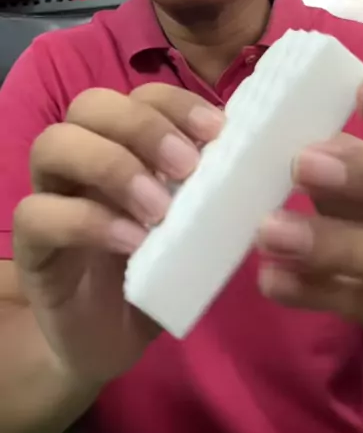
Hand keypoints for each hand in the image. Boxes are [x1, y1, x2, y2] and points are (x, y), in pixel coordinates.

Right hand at [13, 85, 222, 386]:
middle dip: (143, 125)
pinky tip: (131, 243)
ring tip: (159, 209)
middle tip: (186, 168)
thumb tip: (260, 163)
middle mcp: (84, 157)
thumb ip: (217, 191)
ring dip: (113, 165)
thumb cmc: (160, 270)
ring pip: (54, 144)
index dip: (178, 104)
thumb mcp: (198, 226)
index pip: (142, 94)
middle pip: (91, 104)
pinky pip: (39, 212)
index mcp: (126, 143)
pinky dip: (89, 221)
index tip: (217, 133)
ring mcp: (52, 194)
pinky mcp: (32, 243)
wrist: (111, 338)